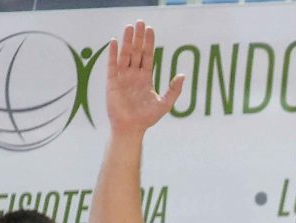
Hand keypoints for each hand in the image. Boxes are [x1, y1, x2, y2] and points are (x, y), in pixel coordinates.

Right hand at [106, 21, 184, 136]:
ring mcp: (122, 77)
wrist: (131, 128)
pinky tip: (115, 42)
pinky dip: (114, 53)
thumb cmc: (147, 118)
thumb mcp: (165, 103)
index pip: (148, 56)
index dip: (149, 43)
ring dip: (127, 41)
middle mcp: (133, 75)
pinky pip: (112, 65)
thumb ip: (174, 90)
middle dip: (139, 37)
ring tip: (129, 27)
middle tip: (140, 22)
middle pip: (136, 52)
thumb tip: (182, 75)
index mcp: (145, 78)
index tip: (150, 29)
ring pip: (125, 55)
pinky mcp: (112, 82)